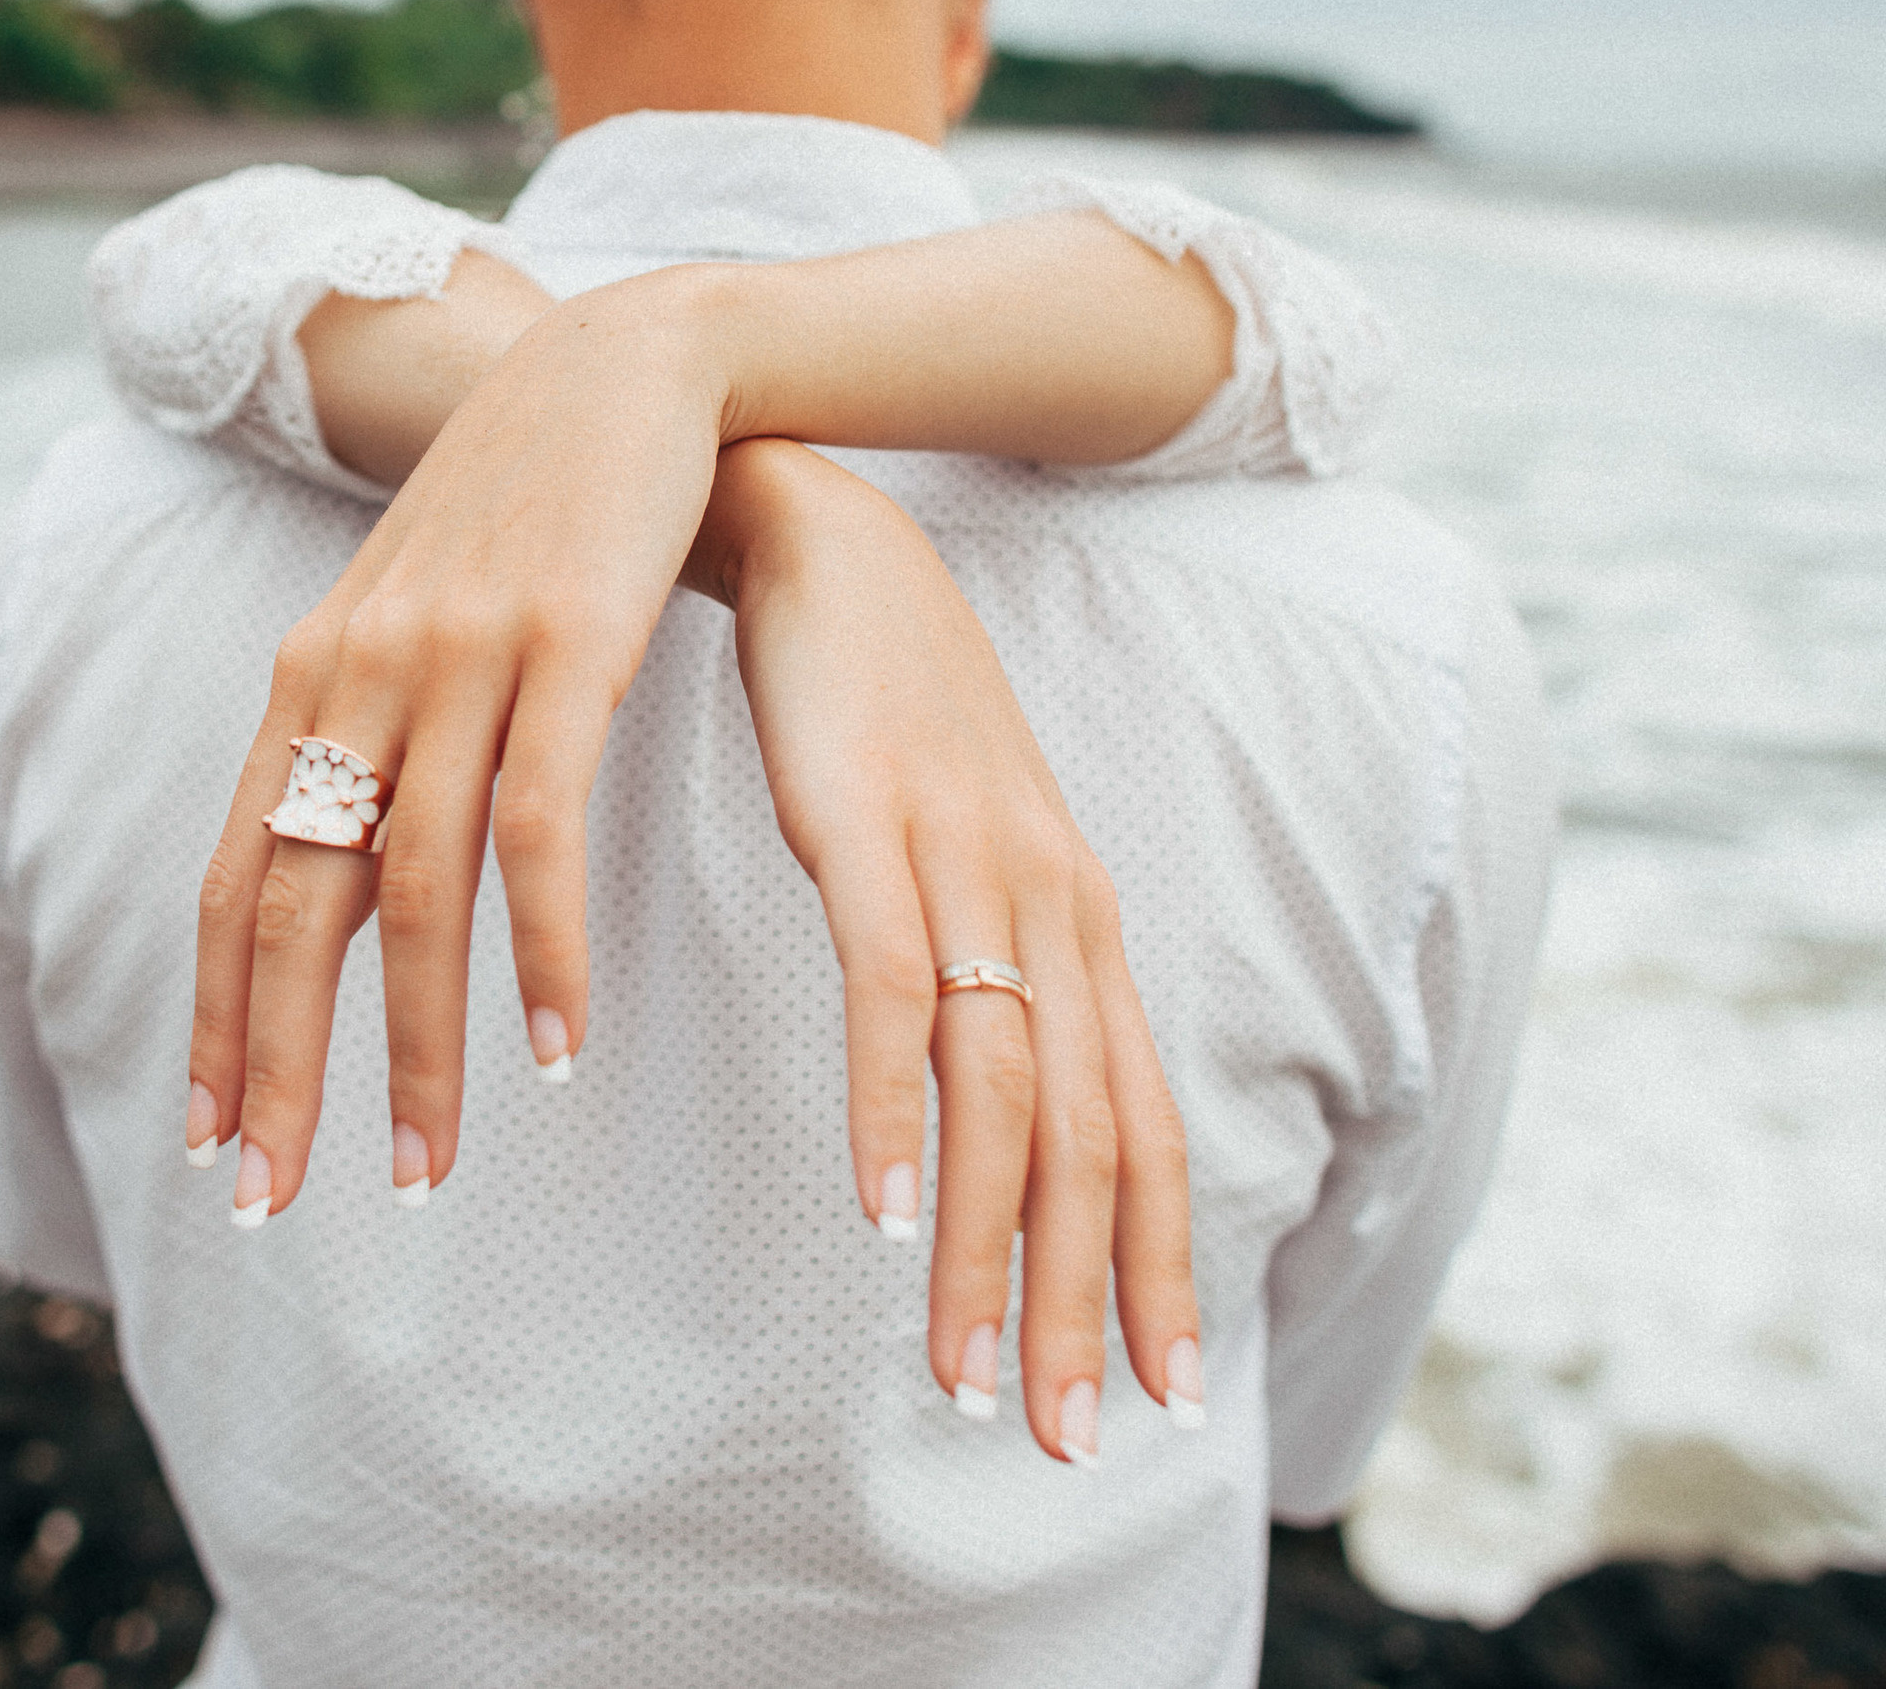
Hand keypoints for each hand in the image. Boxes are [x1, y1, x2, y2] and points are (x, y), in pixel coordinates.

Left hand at [186, 290, 732, 1219]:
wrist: (618, 370)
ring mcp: (458, 659)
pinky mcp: (565, 645)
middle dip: (276, 1070)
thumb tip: (346, 885)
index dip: (216, 1018)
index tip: (211, 1139)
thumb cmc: (517, 518)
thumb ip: (370, 746)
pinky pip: (538, 825)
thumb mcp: (412, 626)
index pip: (235, 880)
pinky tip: (554, 1046)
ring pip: (414, 889)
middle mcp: (359, 677)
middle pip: (296, 906)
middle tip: (270, 1204)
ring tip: (429, 1168)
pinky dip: (541, 947)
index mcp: (310, 682)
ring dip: (417, 1048)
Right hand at [705, 438, 1203, 1459]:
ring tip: (960, 1372)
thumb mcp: (962, 847)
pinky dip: (897, 1109)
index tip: (1153, 1390)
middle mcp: (1052, 906)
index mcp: (1078, 921)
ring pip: (1008, 1091)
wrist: (826, 542)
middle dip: (1083, 1300)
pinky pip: (897, 991)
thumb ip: (986, 958)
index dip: (1151, 1264)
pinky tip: (881, 1209)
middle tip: (1064, 1437)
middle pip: (1093, 1138)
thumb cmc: (887, 710)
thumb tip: (983, 1083)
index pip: (1141, 1124)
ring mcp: (969, 867)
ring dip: (987, 1245)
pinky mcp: (870, 829)